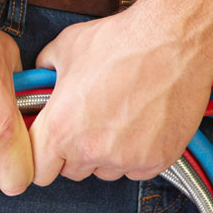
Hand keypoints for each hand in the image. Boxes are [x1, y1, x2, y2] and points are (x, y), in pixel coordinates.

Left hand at [30, 8, 212, 183]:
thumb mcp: (66, 48)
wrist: (173, 40)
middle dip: (76, 154)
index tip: (53, 150)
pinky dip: (138, 155)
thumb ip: (45, 69)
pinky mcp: (156, 160)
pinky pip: (138, 170)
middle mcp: (89, 150)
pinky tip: (143, 126)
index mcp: (59, 129)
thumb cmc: (121, 42)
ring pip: (106, 172)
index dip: (44, 159)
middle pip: (72, 172)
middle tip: (91, 124)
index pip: (39, 171)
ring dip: (108, 155)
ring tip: (120, 119)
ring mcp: (124, 159)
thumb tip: (41, 76)